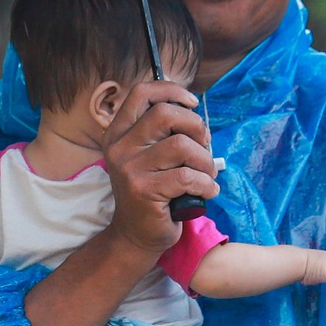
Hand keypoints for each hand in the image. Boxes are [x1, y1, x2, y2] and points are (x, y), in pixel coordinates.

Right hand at [97, 80, 218, 254]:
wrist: (135, 235)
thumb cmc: (152, 192)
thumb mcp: (149, 156)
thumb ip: (161, 132)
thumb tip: (192, 108)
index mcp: (118, 133)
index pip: (141, 93)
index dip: (171, 90)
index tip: (192, 103)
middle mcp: (119, 147)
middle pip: (165, 113)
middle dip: (196, 127)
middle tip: (204, 147)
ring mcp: (129, 169)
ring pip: (182, 146)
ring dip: (205, 161)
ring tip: (207, 175)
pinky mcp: (144, 190)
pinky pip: (187, 177)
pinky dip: (206, 184)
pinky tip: (207, 192)